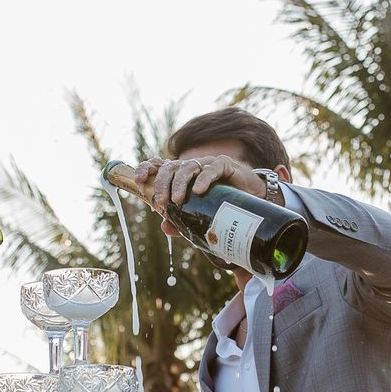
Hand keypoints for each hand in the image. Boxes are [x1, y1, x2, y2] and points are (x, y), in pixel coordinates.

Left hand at [132, 156, 276, 235]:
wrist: (251, 203)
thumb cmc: (220, 207)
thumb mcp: (197, 217)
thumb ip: (181, 222)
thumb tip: (164, 227)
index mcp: (181, 176)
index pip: (159, 166)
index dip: (146, 169)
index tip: (139, 181)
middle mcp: (192, 167)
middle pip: (170, 167)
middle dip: (161, 184)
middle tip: (160, 202)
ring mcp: (207, 164)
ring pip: (188, 166)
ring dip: (179, 183)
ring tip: (177, 201)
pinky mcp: (225, 165)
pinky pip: (212, 168)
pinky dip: (204, 178)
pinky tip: (198, 190)